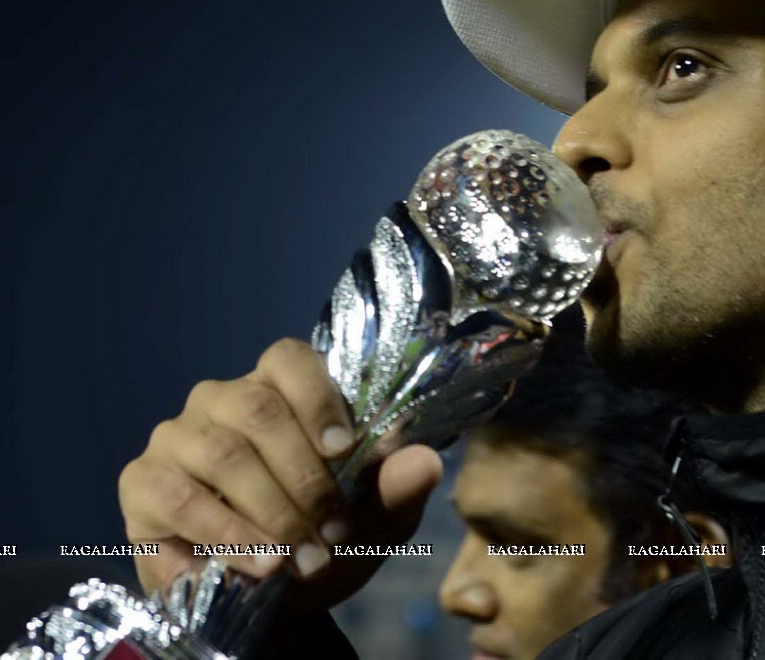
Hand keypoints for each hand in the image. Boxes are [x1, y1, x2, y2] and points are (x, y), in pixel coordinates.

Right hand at [118, 337, 442, 612]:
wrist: (270, 604)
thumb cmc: (322, 540)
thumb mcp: (372, 522)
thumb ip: (395, 490)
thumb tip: (424, 461)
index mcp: (279, 391)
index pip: (289, 358)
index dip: (318, 396)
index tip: (345, 449)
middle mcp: (222, 400)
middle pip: (259, 408)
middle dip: (304, 477)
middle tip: (330, 530)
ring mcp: (178, 437)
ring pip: (224, 453)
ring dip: (270, 512)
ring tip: (300, 558)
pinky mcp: (143, 482)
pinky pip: (182, 498)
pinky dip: (226, 535)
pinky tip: (256, 565)